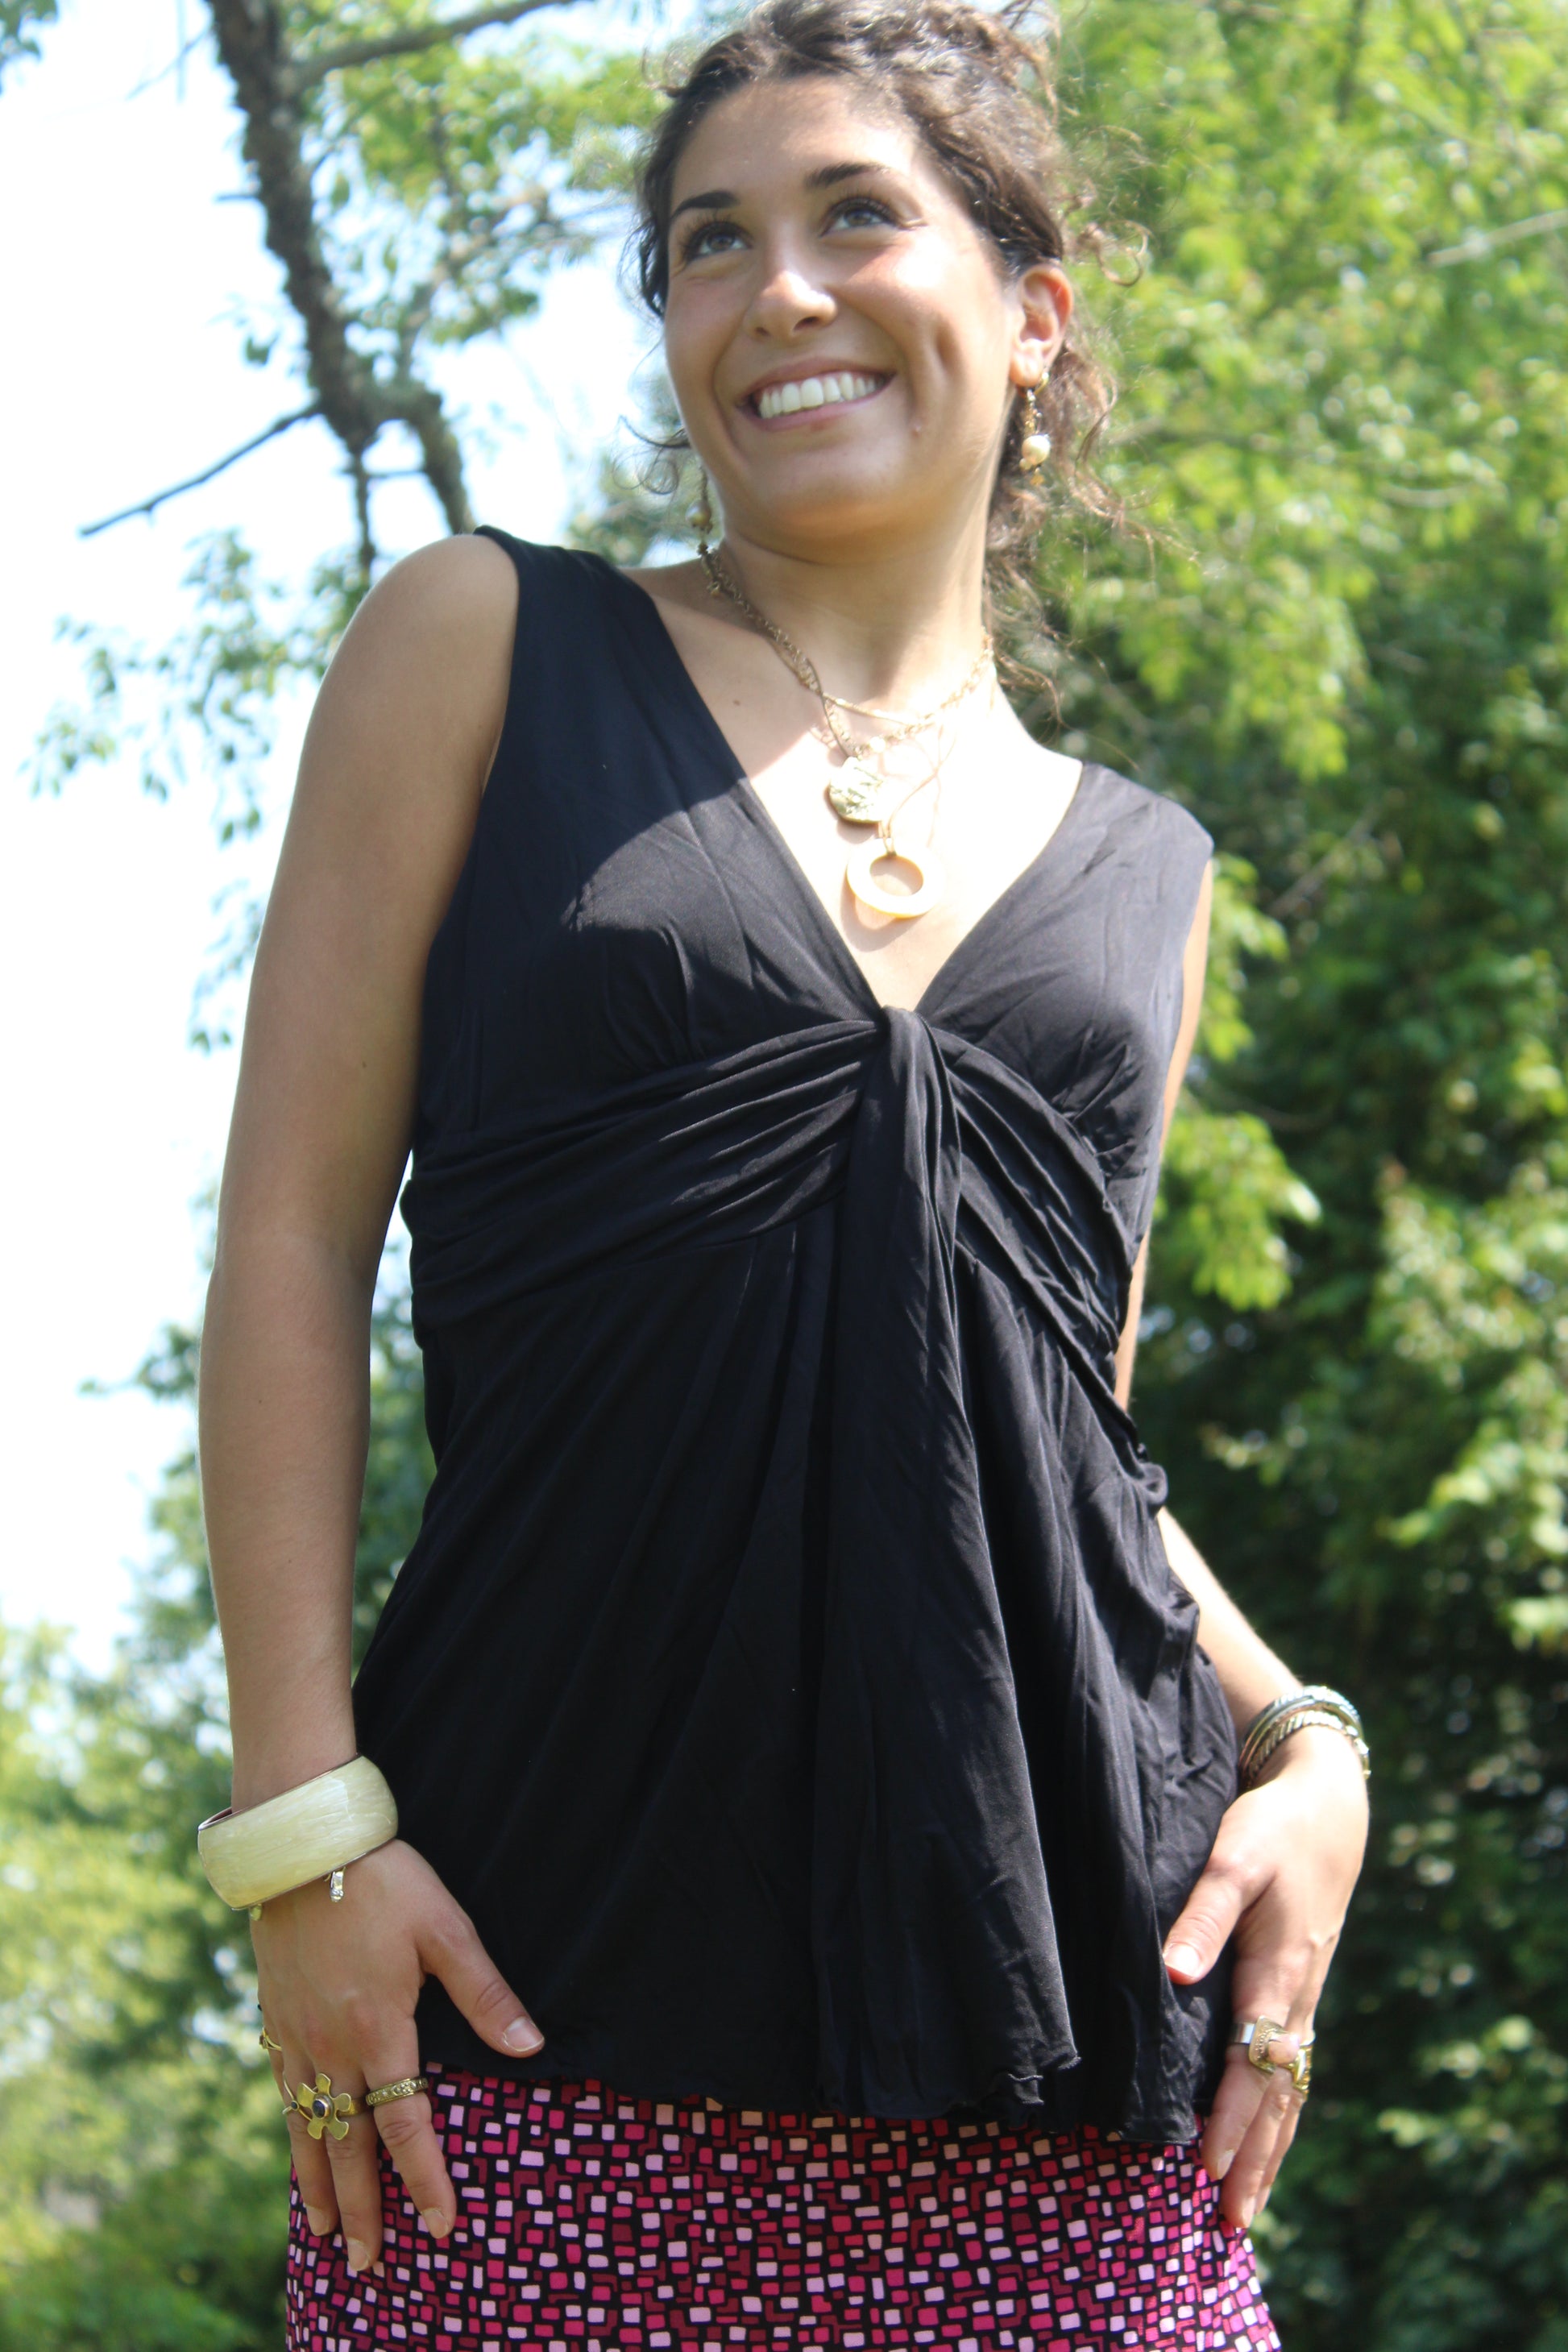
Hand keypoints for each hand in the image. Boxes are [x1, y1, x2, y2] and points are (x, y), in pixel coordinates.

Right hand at [256, 1838, 542, 2272]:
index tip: (440, 2227)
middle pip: (347, 2146)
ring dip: (318, 2183)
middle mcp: (331, 2046)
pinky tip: (298, 2145)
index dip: (424, 2180)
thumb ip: (485, 1992)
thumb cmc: (385, 1881)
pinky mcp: (274, 2017)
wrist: (305, 1845)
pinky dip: (291, 2132)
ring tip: (325, 2231)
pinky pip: (282, 2091)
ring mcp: (296, 2034)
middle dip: (361, 2209)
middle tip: (367, 2265)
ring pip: (306, 2128)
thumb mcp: (446, 1929)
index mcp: (379, 2029)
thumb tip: (529, 2046)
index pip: (405, 2126)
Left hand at [1162, 1725, 1369, 2230]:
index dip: (1230, 2117)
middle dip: (1254, 2159)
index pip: (1253, 2063)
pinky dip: (1275, 2115)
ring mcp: (1302, 1997)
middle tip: (1231, 2223)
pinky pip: (1288, 2069)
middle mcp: (1295, 1996)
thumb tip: (1174, 1974)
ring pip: (1286, 2090)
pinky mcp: (1297, 1989)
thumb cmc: (1270, 1828)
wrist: (1326, 1805)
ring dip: (1267, 2148)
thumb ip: (1202, 1914)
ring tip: (1244, 2208)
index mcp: (1278, 1971)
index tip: (1208, 2165)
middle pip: (1276, 2095)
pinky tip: (1260, 2141)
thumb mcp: (1234, 1857)